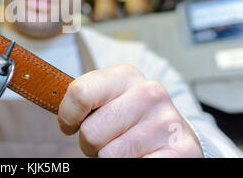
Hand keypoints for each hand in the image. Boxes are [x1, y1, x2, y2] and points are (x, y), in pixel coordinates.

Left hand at [57, 64, 203, 157]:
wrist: (174, 135)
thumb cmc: (130, 118)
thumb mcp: (108, 98)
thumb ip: (85, 99)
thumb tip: (60, 114)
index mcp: (126, 75)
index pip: (80, 93)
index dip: (68, 116)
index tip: (71, 124)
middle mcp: (150, 93)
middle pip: (90, 132)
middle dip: (90, 144)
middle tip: (106, 140)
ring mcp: (166, 122)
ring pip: (109, 156)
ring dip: (109, 159)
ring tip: (124, 149)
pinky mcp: (182, 151)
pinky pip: (130, 167)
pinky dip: (129, 166)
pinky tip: (141, 157)